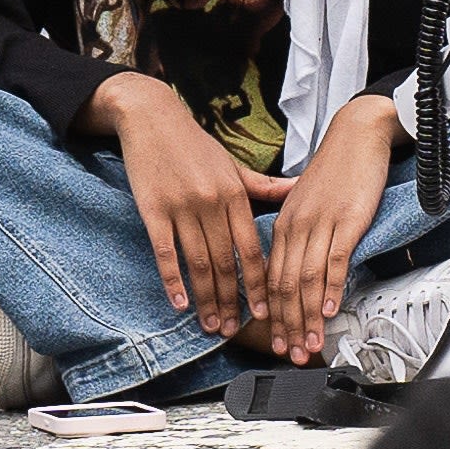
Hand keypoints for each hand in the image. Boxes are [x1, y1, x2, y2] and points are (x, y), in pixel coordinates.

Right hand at [102, 75, 271, 334]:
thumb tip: (297, 191)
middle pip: (224, 263)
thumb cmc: (195, 145)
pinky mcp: (153, 209)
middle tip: (233, 331)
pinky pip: (165, 251)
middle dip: (231, 301)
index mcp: (235, 194)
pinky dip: (173, 280)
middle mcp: (212, 203)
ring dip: (205, 298)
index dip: (258, 284)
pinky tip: (179, 302)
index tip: (263, 312)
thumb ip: (263, 186)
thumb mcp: (232, 165)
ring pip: (197, 263)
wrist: (152, 117)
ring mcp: (182, 207)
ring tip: (210, 324)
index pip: (251, 250)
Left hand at [260, 96, 403, 364]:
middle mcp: (296, 226)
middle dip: (287, 325)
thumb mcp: (305, 203)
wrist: (357, 134)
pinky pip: (334, 259)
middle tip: (290, 353)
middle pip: (285, 285)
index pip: (272, 279)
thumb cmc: (334, 170)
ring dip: (307, 317)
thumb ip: (298, 235)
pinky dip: (330, 287)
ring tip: (310, 344)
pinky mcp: (346, 220)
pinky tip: (329, 309)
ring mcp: (320, 224)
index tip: (276, 341)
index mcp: (283, 224)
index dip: (273, 315)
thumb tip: (297, 270)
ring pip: (306, 279)